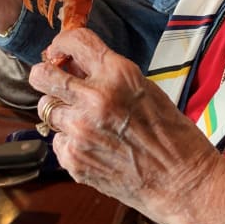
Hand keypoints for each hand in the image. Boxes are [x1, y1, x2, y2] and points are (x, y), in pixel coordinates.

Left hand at [29, 28, 220, 223]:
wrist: (182, 181)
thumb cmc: (172, 134)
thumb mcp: (145, 89)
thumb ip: (108, 76)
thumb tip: (76, 66)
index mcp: (118, 74)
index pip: (75, 41)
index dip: (62, 42)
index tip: (60, 49)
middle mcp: (95, 98)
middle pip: (42, 75)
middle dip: (45, 75)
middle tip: (54, 81)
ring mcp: (81, 130)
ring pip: (45, 109)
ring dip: (60, 111)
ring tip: (83, 120)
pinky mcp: (74, 159)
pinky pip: (58, 141)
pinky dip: (71, 142)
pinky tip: (95, 147)